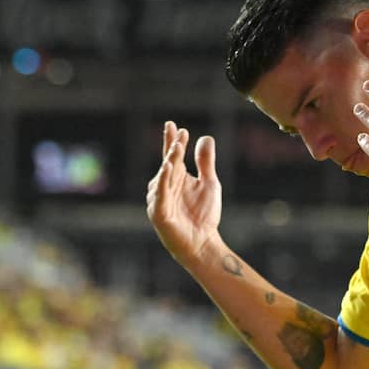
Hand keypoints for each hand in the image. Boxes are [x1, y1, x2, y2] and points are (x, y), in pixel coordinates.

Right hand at [146, 122, 221, 264]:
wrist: (203, 242)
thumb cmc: (204, 215)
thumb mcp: (209, 183)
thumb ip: (205, 162)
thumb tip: (205, 137)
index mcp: (175, 178)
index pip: (172, 156)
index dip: (171, 141)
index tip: (174, 125)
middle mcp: (164, 186)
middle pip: (168, 163)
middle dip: (172, 148)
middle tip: (178, 133)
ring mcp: (160, 199)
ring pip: (163, 177)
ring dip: (169, 162)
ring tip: (177, 148)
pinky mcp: (159, 213)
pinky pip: (160, 194)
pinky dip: (163, 181)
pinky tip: (167, 168)